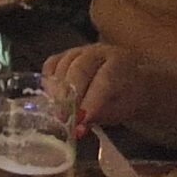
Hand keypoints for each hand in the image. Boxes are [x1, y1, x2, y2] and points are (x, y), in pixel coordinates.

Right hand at [43, 43, 174, 137]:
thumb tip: (78, 126)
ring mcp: (79, 51)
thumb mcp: (121, 109)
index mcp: (120, 61)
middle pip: (79, 69)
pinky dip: (48, 82)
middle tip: (63, 118)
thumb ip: (100, 114)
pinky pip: (51, 65)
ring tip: (57, 112)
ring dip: (57, 92)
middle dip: (69, 96)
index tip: (82, 121)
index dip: (91, 102)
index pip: (104, 80)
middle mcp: (98, 51)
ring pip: (62, 66)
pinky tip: (51, 99)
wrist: (128, 83)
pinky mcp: (64, 56)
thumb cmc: (124, 98)